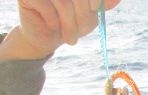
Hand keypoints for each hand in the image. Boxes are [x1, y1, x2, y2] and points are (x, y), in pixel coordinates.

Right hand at [0, 0, 121, 61]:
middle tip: (81, 32)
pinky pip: (46, 6)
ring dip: (69, 24)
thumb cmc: (70, 23)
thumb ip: (102, 3)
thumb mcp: (91, 14)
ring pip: (63, 2)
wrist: (47, 37)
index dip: (94, 0)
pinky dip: (53, 21)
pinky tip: (53, 27)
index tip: (94, 8)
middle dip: (82, 15)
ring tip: (70, 38)